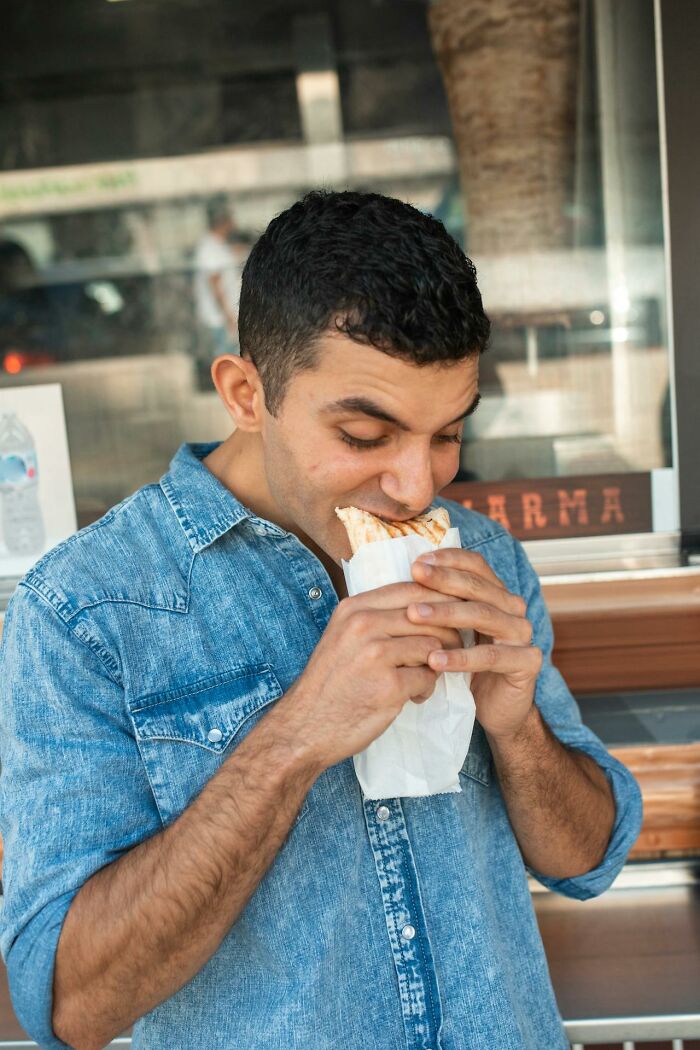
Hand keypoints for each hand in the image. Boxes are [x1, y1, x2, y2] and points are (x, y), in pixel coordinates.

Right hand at [275, 581, 464, 770]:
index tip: (452, 614)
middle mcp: (363, 624)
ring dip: (434, 665)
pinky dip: (426, 689)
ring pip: (433, 646)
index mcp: (354, 608)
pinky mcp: (389, 685)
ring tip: (419, 679)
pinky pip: (428, 677)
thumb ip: (377, 617)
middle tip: (443, 654)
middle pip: (429, 616)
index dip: (440, 599)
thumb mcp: (344, 636)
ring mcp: (375, 654)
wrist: (305, 726)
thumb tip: (428, 604)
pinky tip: (412, 697)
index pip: (412, 588)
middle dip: (446, 635)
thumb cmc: (330, 683)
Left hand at [407, 550, 541, 740]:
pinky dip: (461, 657)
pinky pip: (490, 656)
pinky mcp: (527, 662)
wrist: (497, 709)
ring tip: (413, 615)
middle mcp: (513, 608)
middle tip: (414, 575)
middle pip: (477, 587)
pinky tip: (434, 659)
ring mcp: (522, 634)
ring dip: (446, 613)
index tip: (417, 562)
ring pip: (483, 616)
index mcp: (497, 594)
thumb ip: (439, 604)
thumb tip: (403, 575)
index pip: (475, 565)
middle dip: (443, 579)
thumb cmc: (467, 665)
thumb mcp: (452, 630)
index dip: (448, 559)